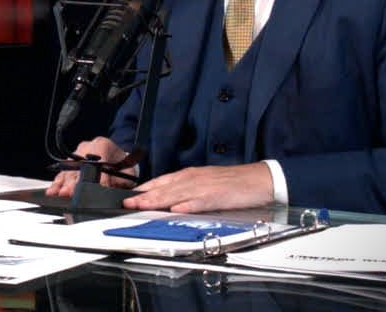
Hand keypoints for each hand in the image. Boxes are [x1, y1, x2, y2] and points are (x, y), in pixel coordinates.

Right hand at [46, 136, 131, 197]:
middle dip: (74, 181)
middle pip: (79, 165)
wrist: (119, 161)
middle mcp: (87, 147)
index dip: (96, 176)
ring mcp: (77, 154)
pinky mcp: (71, 164)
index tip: (94, 188)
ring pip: (69, 169)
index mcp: (103, 144)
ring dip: (64, 183)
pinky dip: (58, 183)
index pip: (97, 160)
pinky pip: (63, 173)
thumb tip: (106, 192)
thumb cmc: (123, 167)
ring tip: (59, 193)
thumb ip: (118, 182)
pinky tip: (53, 191)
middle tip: (69, 192)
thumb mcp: (126, 174)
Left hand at [122, 162, 272, 213]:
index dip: (145, 190)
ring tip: (143, 206)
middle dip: (145, 197)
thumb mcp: (204, 182)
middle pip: (165, 188)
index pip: (162, 181)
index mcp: (190, 175)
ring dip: (159, 201)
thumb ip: (186, 189)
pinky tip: (177, 210)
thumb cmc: (231, 182)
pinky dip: (188, 206)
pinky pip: (200, 202)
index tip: (128, 197)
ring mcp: (205, 187)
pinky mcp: (218, 196)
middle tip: (127, 204)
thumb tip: (168, 199)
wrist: (258, 179)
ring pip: (177, 194)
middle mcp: (194, 179)